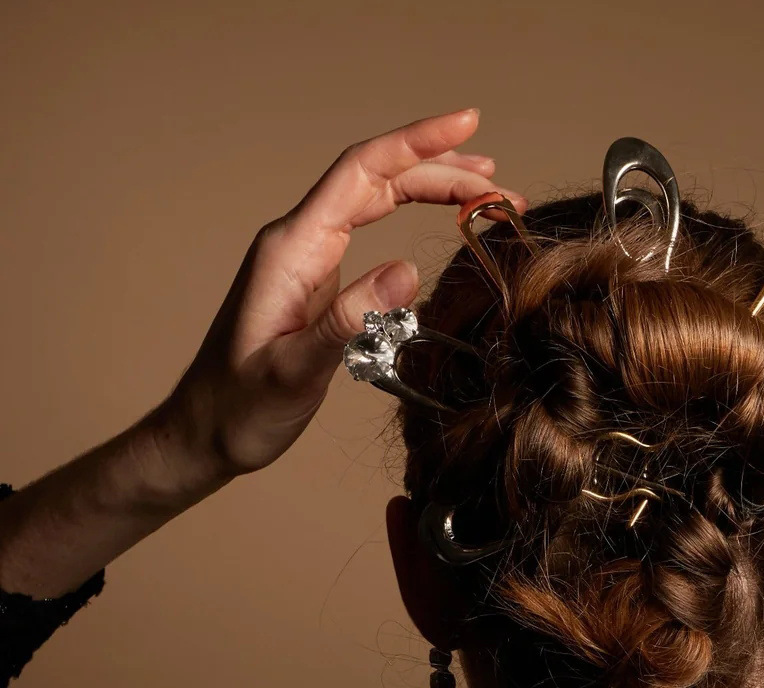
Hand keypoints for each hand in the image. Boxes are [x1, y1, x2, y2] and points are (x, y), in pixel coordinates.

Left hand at [160, 108, 524, 477]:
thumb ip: (347, 319)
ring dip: (431, 189)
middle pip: (377, 180)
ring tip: (487, 194)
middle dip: (441, 172)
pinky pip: (370, 230)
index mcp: (292, 249)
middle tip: (502, 187)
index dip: (416, 144)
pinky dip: (411, 217)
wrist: (206, 432)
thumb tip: (407, 270)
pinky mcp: (318, 283)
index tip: (466, 123)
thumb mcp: (294, 371)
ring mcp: (309, 259)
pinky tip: (440, 222)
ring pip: (376, 200)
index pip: (361, 173)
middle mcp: (299, 242)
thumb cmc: (241, 407)